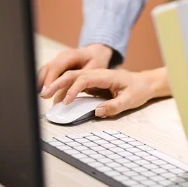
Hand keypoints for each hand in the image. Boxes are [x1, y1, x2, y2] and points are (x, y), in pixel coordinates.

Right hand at [37, 43, 113, 98]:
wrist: (97, 52)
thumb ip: (80, 83)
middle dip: (43, 82)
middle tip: (42, 96)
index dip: (51, 79)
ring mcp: (58, 59)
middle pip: (48, 68)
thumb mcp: (93, 72)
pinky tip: (41, 91)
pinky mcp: (57, 64)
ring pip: (45, 70)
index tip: (47, 90)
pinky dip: (43, 81)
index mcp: (72, 55)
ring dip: (41, 82)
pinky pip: (47, 72)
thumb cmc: (97, 61)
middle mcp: (63, 56)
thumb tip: (66, 97)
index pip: (57, 66)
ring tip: (37, 96)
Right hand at [49, 68, 165, 117]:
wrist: (144, 83)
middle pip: (73, 74)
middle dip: (57, 82)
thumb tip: (98, 112)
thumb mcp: (130, 100)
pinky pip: (75, 84)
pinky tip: (57, 98)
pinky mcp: (92, 83)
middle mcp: (97, 74)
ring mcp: (93, 78)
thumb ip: (115, 106)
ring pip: (72, 77)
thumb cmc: (138, 90)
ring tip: (45, 96)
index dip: (73, 89)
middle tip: (44, 94)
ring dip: (58, 85)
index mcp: (106, 75)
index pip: (85, 78)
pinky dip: (64, 89)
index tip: (66, 101)